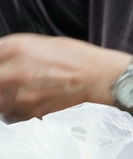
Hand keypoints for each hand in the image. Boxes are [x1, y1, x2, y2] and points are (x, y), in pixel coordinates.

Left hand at [0, 34, 124, 120]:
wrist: (97, 77)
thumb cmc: (73, 57)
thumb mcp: (35, 43)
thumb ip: (9, 50)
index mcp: (15, 48)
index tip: (2, 69)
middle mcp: (15, 72)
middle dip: (0, 83)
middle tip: (7, 83)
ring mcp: (23, 95)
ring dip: (2, 99)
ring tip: (11, 95)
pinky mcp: (33, 112)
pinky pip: (10, 116)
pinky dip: (12, 112)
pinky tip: (21, 104)